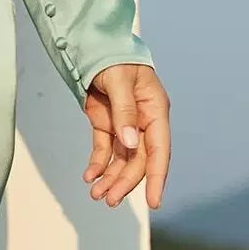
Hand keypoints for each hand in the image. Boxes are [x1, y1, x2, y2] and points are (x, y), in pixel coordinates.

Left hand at [82, 62, 170, 209]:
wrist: (95, 46)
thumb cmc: (114, 59)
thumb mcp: (120, 82)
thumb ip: (125, 113)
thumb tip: (131, 144)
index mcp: (155, 111)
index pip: (159, 150)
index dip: (156, 177)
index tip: (153, 202)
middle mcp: (144, 123)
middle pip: (138, 160)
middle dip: (124, 182)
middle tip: (108, 200)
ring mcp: (125, 125)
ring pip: (121, 160)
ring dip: (110, 178)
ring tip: (96, 195)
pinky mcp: (107, 125)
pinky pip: (105, 150)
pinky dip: (98, 164)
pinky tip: (89, 177)